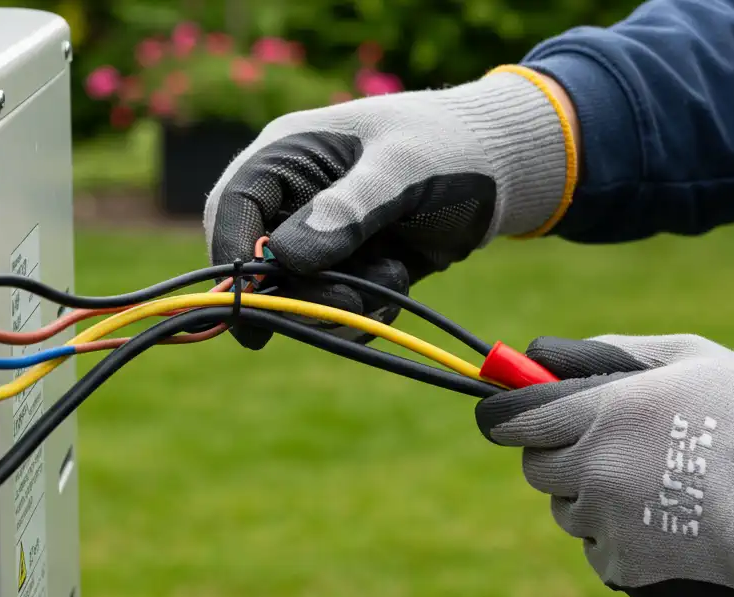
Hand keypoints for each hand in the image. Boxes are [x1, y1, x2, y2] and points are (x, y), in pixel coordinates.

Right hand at [203, 66, 574, 347]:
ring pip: (296, 297)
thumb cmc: (450, 148)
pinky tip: (398, 283)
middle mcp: (292, 198)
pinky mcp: (346, 270)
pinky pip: (331, 309)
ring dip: (342, 303)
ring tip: (393, 274)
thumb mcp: (402, 170)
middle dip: (302, 293)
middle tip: (355, 299)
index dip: (230, 256)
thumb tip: (284, 257)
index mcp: (288, 153)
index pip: (232, 206)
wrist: (503, 170)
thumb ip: (348, 209)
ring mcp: (318, 238)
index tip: (248, 305)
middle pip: (258, 264)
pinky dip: (363, 311)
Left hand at [475, 335, 733, 596]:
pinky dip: (619, 538)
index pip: (514, 421)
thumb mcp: (690, 357)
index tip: (507, 416)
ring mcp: (607, 523)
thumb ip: (614, 353)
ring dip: (592, 497)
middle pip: (536, 469)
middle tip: (604, 447)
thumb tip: (551, 358)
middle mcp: (593, 469)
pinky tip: (666, 521)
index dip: (507, 416)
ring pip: (568, 511)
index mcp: (603, 412)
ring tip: (654, 485)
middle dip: (558, 455)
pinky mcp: (625, 566)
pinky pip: (598, 550)